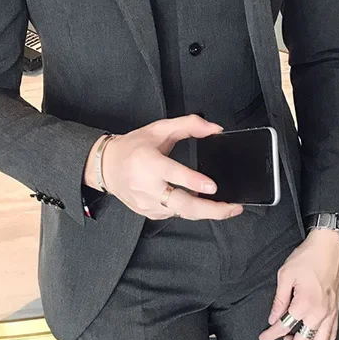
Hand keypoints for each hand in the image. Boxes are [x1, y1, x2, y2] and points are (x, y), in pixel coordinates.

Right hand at [88, 115, 243, 221]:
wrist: (106, 167)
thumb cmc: (133, 147)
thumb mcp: (159, 128)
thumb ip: (189, 125)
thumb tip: (214, 128)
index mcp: (148, 162)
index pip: (173, 174)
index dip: (193, 181)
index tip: (212, 187)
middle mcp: (147, 186)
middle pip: (182, 204)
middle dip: (210, 210)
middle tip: (232, 207)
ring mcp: (147, 203)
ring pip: (181, 213)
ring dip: (206, 213)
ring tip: (227, 209)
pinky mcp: (148, 213)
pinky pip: (174, 214)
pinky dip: (190, 211)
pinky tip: (202, 206)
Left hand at [258, 228, 338, 339]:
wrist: (330, 246)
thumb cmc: (307, 257)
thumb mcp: (285, 275)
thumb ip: (279, 300)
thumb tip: (273, 318)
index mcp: (305, 304)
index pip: (284, 328)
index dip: (271, 335)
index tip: (263, 337)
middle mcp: (320, 313)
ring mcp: (331, 313)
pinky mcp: (336, 309)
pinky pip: (331, 334)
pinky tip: (310, 335)